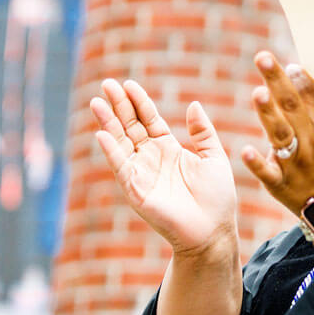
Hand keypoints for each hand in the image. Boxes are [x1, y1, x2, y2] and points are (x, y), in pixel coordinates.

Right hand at [90, 79, 237, 258]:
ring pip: (120, 143)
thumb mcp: (214, 157)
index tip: (129, 84)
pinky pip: (121, 167)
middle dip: (119, 106)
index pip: (149, 120)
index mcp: (168, 149)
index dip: (139, 102)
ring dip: (108, 123)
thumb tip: (193, 104)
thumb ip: (202, 131)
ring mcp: (141, 173)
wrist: (213, 230)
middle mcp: (151, 159)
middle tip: (107, 84)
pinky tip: (102, 134)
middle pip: (130, 126)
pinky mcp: (136, 190)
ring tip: (97, 102)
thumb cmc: (217, 197)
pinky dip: (111, 151)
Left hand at [240, 51, 313, 222]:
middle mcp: (313, 144)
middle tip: (262, 57)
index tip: (291, 64)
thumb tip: (313, 80)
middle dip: (278, 81)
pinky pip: (267, 173)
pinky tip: (244, 151)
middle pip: (293, 107)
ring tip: (258, 93)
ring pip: (280, 135)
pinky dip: (257, 162)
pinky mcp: (280, 184)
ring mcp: (296, 164)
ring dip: (268, 114)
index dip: (304, 80)